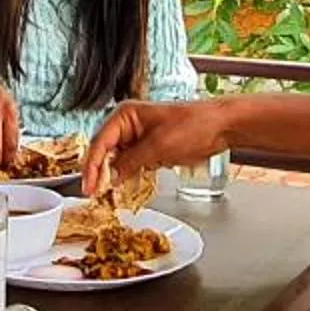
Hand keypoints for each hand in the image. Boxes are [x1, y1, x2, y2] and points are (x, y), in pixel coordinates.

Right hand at [85, 101, 227, 195]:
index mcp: (126, 115)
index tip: (89, 186)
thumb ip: (131, 162)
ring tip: (106, 195)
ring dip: (112, 177)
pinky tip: (124, 189)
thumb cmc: (193, 125)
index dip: (92, 166)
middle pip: (105, 151)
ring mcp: (138, 138)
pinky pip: (131, 164)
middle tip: (94, 194)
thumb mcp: (158, 146)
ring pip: (117, 160)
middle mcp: (128, 125)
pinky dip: (127, 176)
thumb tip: (110, 177)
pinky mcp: (149, 149)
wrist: (220, 127)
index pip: (100, 142)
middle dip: (100, 172)